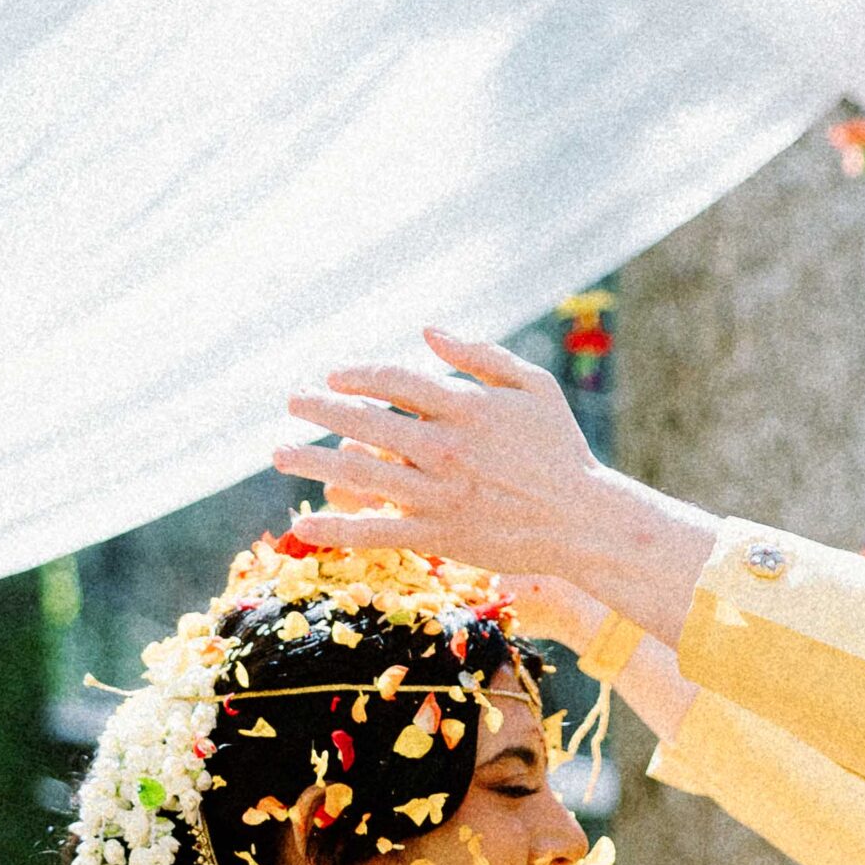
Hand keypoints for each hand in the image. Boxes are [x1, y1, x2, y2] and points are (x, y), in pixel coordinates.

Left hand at [275, 330, 716, 644]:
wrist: (584, 522)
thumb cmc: (561, 451)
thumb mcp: (534, 386)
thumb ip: (480, 355)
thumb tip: (427, 330)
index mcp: (465, 406)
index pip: (394, 380)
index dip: (357, 374)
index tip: (332, 375)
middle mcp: (445, 447)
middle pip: (367, 422)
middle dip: (322, 410)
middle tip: (292, 402)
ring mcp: (439, 493)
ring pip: (363, 474)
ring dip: (314, 461)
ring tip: (280, 453)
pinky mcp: (440, 534)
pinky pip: (379, 531)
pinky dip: (341, 528)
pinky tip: (307, 525)